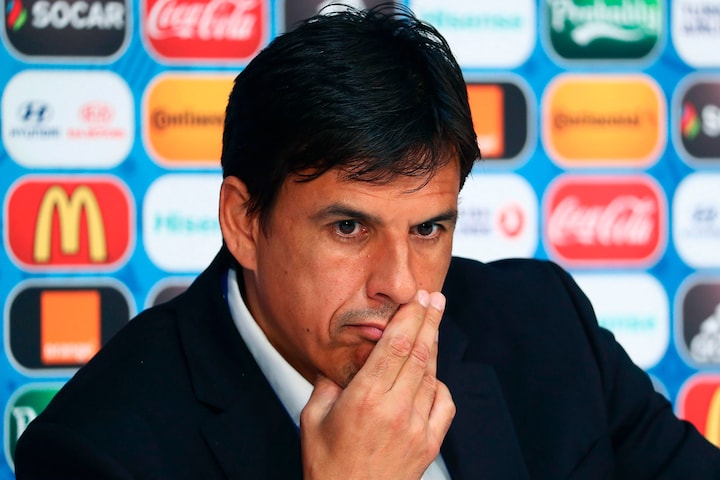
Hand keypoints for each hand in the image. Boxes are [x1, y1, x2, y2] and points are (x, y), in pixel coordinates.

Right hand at [300, 290, 454, 479]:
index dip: (410, 317)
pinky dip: (438, 383)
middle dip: (429, 320)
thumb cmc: (327, 466)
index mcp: (365, 399)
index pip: (395, 346)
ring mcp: (417, 427)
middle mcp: (396, 409)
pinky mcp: (430, 443)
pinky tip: (429, 376)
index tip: (419, 298)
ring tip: (431, 326)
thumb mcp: (313, 418)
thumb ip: (328, 382)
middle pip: (420, 352)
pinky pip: (443, 402)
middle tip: (435, 298)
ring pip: (432, 374)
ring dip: (433, 347)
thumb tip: (346, 358)